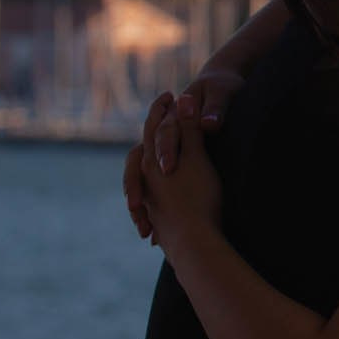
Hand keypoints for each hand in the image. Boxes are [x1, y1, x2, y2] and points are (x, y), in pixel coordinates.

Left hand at [123, 70, 239, 239]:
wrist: (194, 243)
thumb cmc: (198, 196)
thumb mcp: (197, 157)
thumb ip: (189, 129)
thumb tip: (184, 99)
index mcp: (153, 158)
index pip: (155, 125)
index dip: (162, 108)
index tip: (169, 95)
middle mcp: (146, 177)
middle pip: (140, 152)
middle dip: (150, 138)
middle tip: (158, 125)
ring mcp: (150, 199)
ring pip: (140, 179)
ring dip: (144, 169)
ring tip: (155, 164)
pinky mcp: (158, 219)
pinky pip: (149, 201)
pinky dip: (150, 193)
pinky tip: (158, 202)